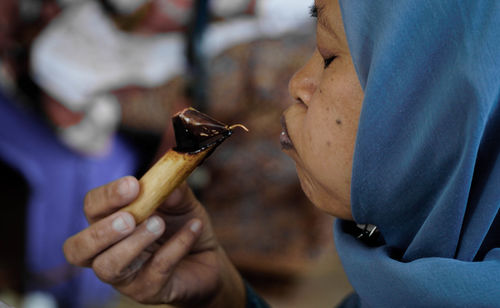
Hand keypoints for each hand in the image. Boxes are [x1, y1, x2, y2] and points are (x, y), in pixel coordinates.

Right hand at [63, 176, 244, 306]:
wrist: (208, 258)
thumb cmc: (183, 226)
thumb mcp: (182, 201)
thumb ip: (174, 189)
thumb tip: (167, 180)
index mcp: (110, 221)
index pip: (91, 207)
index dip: (107, 196)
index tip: (132, 185)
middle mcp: (108, 251)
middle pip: (78, 248)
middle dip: (101, 231)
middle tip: (130, 218)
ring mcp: (125, 276)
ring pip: (107, 267)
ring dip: (133, 243)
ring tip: (159, 224)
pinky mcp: (148, 290)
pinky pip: (154, 271)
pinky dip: (175, 247)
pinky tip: (193, 229)